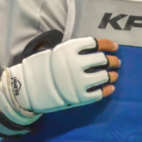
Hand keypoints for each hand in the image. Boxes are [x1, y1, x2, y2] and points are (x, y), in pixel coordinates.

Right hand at [3, 37, 118, 114]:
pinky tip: (110, 88)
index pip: (96, 43)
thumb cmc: (39, 68)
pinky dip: (107, 90)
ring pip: (104, 76)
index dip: (108, 44)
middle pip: (102, 59)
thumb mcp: (53, 51)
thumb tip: (92, 46)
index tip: (115, 47)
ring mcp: (78, 81)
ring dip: (111, 75)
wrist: (25, 90)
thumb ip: (72, 49)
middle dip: (112, 60)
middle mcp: (76, 64)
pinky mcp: (78, 97)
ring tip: (113, 75)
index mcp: (69, 49)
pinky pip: (99, 94)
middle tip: (116, 62)